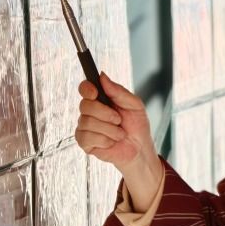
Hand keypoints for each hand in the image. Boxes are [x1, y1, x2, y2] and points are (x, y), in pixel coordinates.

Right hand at [75, 74, 160, 197]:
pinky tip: (111, 142)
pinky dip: (105, 140)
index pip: (85, 89)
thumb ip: (119, 91)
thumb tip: (103, 76)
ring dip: (109, 129)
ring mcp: (85, 127)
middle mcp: (90, 112)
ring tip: (119, 133)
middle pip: (85, 105)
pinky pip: (88, 137)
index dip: (87, 89)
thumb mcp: (134, 105)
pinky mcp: (84, 142)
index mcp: (101, 100)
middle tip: (118, 120)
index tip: (95, 93)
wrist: (140, 148)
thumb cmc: (137, 126)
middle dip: (105, 113)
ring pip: (87, 122)